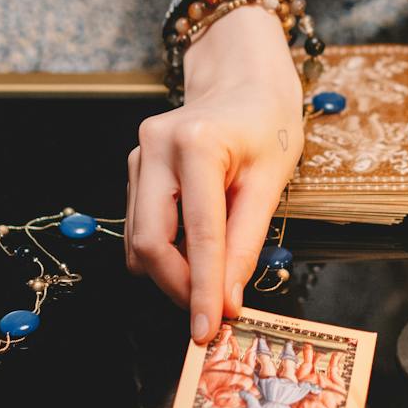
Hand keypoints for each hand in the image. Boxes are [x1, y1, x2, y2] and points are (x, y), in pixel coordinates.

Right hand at [125, 4, 303, 343]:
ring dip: (171, 275)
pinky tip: (194, 258)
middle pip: (150, 241)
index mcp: (195, 144)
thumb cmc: (267, 123)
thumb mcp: (272, 181)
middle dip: (178, 287)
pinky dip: (166, 254)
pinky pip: (141, 226)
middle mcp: (155, 148)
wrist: (243, 79)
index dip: (202, 288)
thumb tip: (230, 299)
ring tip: (208, 287)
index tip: (209, 329)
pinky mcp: (135, 169)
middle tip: (209, 315)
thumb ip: (247, 241)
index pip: (197, 233)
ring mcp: (138, 158)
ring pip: (139, 240)